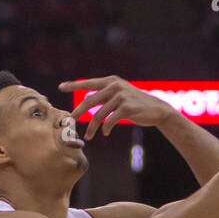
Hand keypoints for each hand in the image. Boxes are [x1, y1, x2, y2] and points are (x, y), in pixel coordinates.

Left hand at [60, 76, 174, 137]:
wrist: (157, 110)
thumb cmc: (136, 104)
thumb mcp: (120, 95)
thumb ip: (105, 96)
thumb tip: (87, 101)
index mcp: (111, 81)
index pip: (89, 83)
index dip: (74, 85)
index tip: (61, 87)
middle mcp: (115, 86)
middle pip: (90, 101)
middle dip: (78, 113)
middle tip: (69, 121)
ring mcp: (121, 96)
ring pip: (99, 114)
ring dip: (92, 127)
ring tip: (88, 136)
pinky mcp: (126, 107)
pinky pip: (110, 120)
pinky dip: (106, 128)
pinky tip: (105, 133)